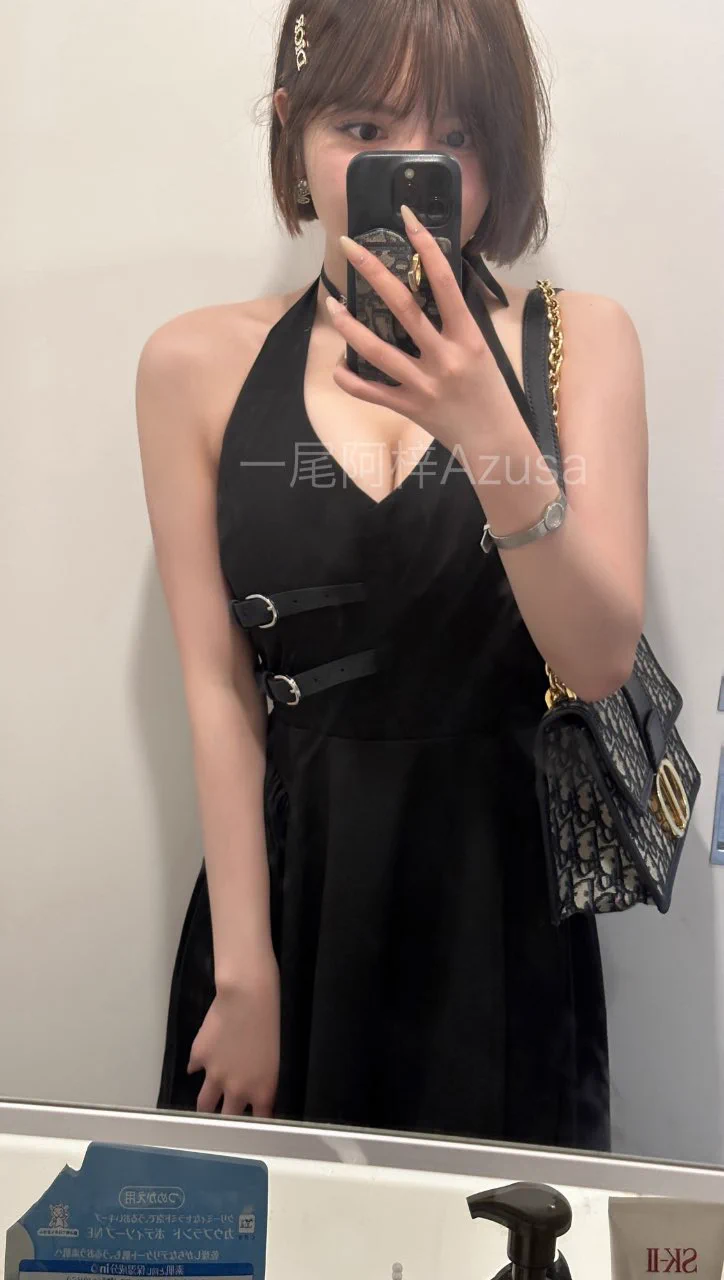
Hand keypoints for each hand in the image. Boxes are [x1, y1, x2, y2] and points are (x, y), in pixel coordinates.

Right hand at [187, 959, 279, 1116]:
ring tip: (205, 1106)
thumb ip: (263, 1080)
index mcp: (261, 1091)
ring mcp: (214, 1075)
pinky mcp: (199, 1058)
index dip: (256, 1125)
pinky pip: (194, 1068)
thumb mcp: (276, 1058)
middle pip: (227, 1119)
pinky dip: (198, 1066)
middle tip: (225, 1119)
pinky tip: (200, 1063)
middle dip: (226, 1121)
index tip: (252, 1128)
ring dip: (206, 1104)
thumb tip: (254, 1088)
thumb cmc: (271, 1022)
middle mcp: (237, 1090)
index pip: (259, 1121)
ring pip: (204, 1103)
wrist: (248, 998)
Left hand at [328, 205, 500, 453]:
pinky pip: (370, 391)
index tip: (406, 217)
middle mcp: (445, 357)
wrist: (496, 441)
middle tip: (348, 245)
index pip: (445, 282)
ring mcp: (424, 384)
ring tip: (332, 304)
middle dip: (373, 271)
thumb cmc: (490, 392)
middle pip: (403, 307)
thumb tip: (430, 288)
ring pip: (377, 350)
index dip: (425, 246)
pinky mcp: (409, 408)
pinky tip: (338, 364)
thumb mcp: (482, 349)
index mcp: (468, 336)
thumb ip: (456, 322)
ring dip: (349, 325)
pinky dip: (349, 379)